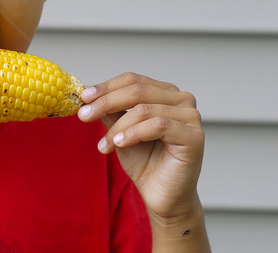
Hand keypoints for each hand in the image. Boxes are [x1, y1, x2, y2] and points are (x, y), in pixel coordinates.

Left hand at [78, 72, 204, 221]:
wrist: (162, 197)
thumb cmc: (145, 163)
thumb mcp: (120, 131)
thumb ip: (110, 111)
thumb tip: (87, 93)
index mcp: (165, 92)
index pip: (132, 80)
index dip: (106, 87)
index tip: (83, 97)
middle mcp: (181, 99)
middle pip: (137, 90)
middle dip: (105, 102)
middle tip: (83, 115)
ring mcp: (190, 116)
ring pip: (144, 109)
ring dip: (118, 127)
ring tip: (104, 144)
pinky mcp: (194, 136)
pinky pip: (158, 125)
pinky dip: (134, 133)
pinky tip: (119, 144)